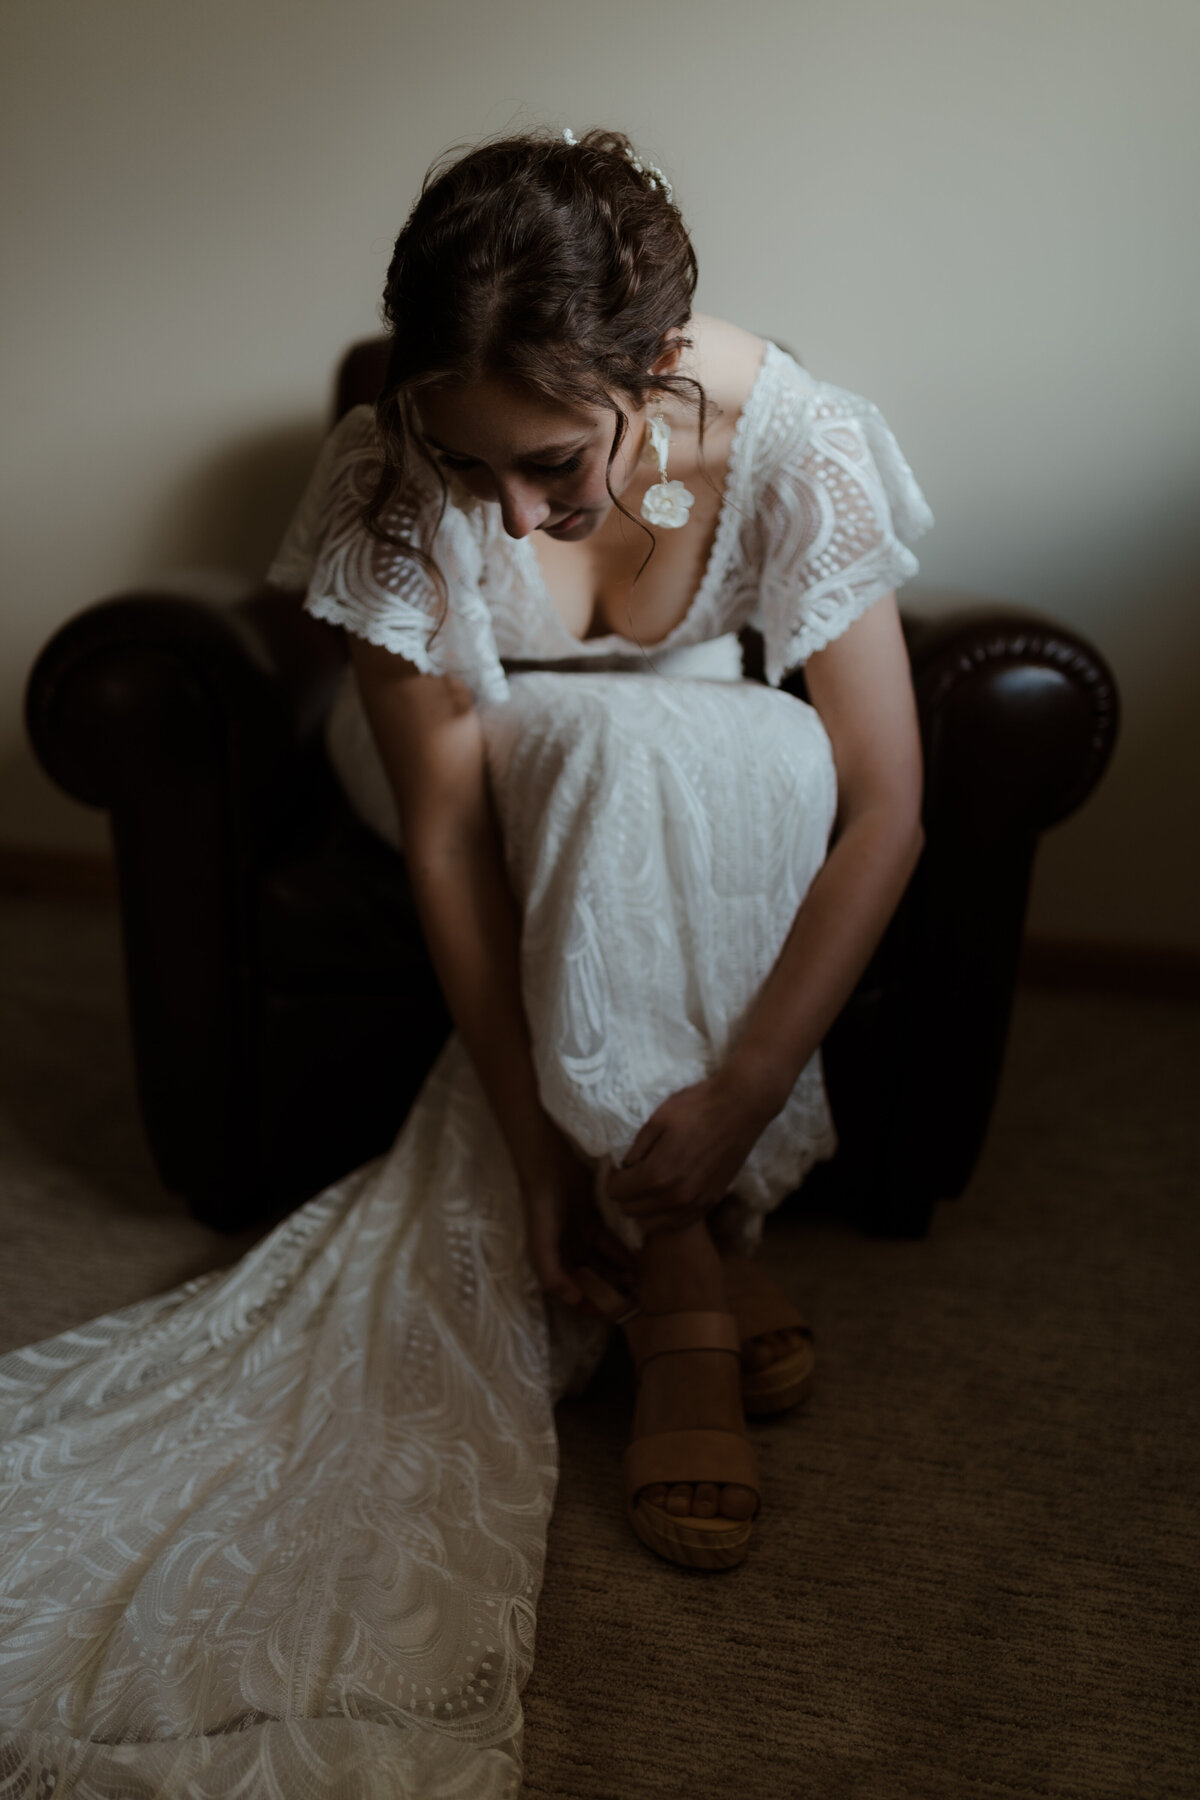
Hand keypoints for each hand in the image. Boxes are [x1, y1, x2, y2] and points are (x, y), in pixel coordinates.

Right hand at [520, 1135, 632, 1311]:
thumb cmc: (542, 1206)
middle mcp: (566, 1255)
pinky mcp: (593, 1222)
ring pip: (604, 1266)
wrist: (550, 1165)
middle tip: (636, 1300)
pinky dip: (622, 1254)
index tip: (615, 1315)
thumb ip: (552, 1274)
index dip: (593, 1308)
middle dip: (612, 1293)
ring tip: (640, 1282)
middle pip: (592, 1283)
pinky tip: (637, 1260)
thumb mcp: (542, 1242)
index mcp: (552, 1264)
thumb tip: (575, 1302)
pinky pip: (611, 1245)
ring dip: (620, 1276)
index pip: (574, 1296)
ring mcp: (581, 1239)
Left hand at [606, 1064, 779, 1234]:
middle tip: (632, 1174)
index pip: (615, 1192)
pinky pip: (676, 1223)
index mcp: (657, 1174)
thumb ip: (636, 1150)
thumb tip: (624, 1169)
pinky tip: (666, 1196)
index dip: (613, 1178)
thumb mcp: (656, 1120)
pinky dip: (664, 1215)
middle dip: (625, 1193)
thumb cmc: (697, 1108)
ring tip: (648, 1185)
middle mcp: (675, 1197)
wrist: (740, 1108)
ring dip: (643, 1207)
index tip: (619, 1165)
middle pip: (630, 1211)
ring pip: (651, 1223)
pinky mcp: (710, 1203)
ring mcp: (695, 1203)